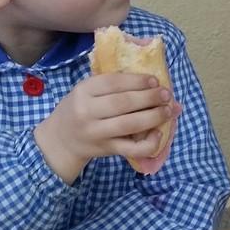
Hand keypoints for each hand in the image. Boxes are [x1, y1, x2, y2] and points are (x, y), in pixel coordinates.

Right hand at [35, 73, 176, 181]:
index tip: (154, 80)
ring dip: (154, 116)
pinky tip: (158, 133)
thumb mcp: (85, 92)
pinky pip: (131, 149)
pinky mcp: (106, 149)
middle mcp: (88, 111)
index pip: (114, 82)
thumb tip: (150, 82)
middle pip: (124, 102)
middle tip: (166, 94)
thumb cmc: (79, 110)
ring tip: (168, 110)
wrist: (61, 140)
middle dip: (150, 97)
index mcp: (83, 91)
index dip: (137, 80)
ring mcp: (97, 132)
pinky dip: (149, 143)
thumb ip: (111, 86)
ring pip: (130, 124)